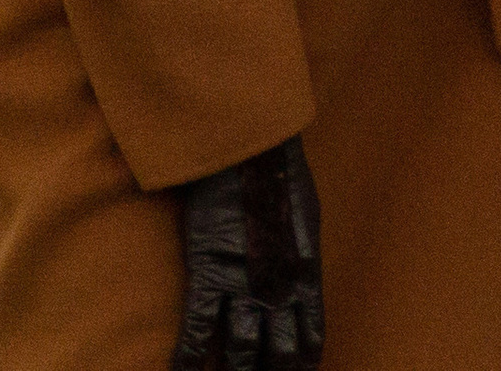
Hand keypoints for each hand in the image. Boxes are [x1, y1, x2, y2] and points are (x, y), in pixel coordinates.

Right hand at [171, 134, 323, 369]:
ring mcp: (241, 284)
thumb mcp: (306, 216)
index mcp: (307, 271)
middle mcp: (277, 286)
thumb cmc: (282, 177)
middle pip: (276, 349)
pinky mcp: (207, 274)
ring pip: (238, 348)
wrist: (252, 151)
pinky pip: (196, 330)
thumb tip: (301, 282)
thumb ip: (302, 253)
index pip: (311, 331)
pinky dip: (188, 360)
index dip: (305, 359)